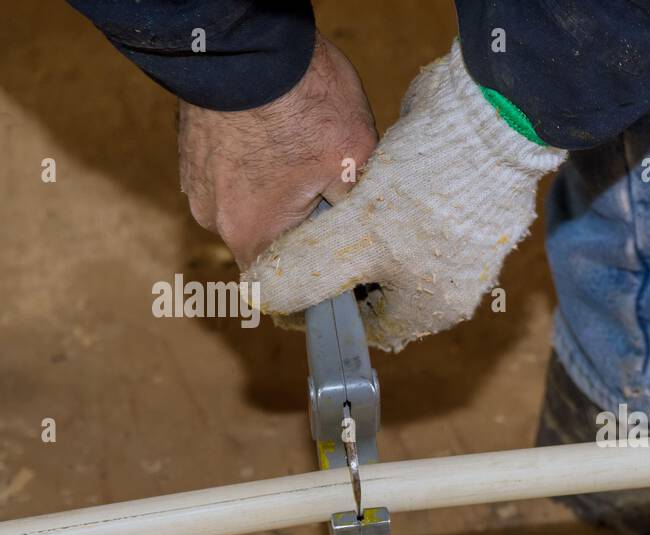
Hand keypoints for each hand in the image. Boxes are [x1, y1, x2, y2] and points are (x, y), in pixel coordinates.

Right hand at [179, 32, 377, 268]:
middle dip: (302, 229)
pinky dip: (256, 167)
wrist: (246, 39)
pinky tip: (281, 140)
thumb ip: (357, 213)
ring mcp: (198, 181)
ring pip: (249, 206)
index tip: (339, 271)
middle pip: (268, 243)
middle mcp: (214, 216)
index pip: (283, 286)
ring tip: (307, 160)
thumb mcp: (354, 161)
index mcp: (252, 233)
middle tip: (333, 198)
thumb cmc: (303, 100)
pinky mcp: (192, 149)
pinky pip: (231, 174)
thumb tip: (365, 238)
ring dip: (278, 194)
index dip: (314, 283)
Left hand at [245, 40, 566, 352]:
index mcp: (430, 310)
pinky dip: (385, 203)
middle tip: (303, 229)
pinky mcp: (463, 207)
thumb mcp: (352, 240)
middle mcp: (450, 286)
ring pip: (391, 249)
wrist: (491, 122)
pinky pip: (412, 217)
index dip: (318, 305)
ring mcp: (461, 246)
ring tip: (330, 198)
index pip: (363, 327)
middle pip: (376, 287)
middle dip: (338, 263)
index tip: (283, 274)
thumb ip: (304, 272)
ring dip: (358, 230)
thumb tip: (261, 297)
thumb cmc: (427, 192)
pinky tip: (367, 177)